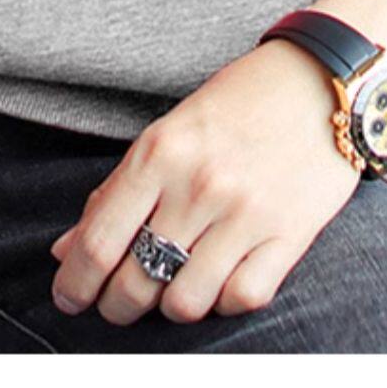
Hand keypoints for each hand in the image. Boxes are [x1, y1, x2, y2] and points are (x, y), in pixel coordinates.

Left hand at [49, 37, 360, 324]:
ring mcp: (247, 214)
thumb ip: (115, 193)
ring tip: (170, 289)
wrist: (320, 81)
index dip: (74, 285)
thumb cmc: (236, 105)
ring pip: (186, 302)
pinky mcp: (291, 234)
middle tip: (116, 304)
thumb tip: (66, 251)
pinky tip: (219, 281)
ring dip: (170, 307)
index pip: (98, 243)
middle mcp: (200, 187)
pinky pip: (242, 298)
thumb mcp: (165, 135)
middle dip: (115, 307)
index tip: (69, 299)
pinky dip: (223, 302)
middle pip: (135, 283)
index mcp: (159, 155)